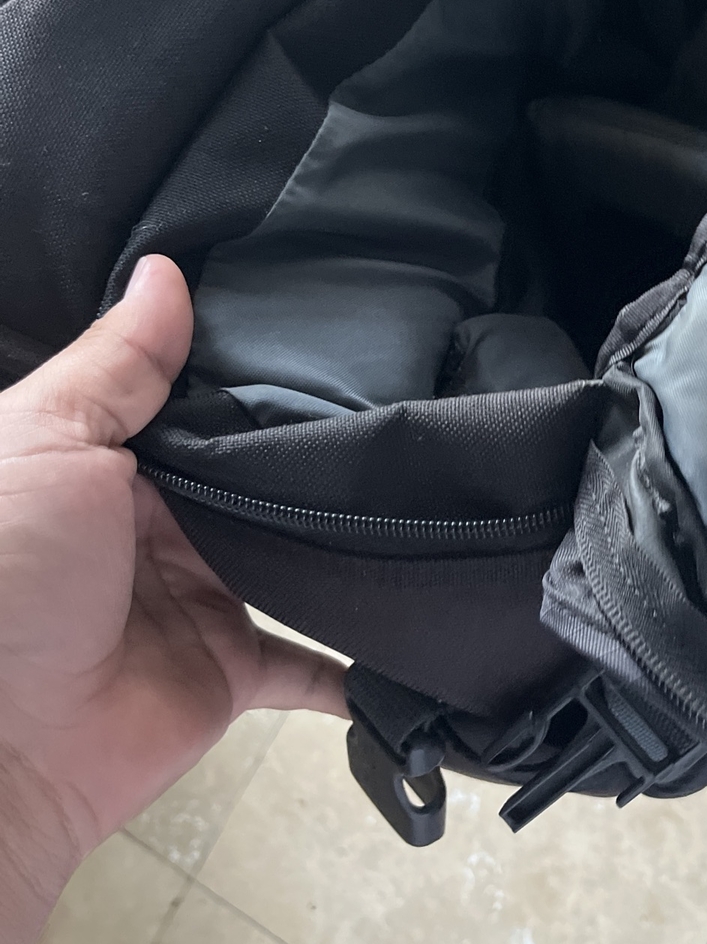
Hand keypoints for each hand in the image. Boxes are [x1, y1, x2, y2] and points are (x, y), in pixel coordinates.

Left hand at [0, 255, 346, 943]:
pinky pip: (309, 666)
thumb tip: (167, 271)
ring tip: (428, 491)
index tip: (336, 326)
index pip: (195, 404)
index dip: (253, 370)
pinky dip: (355, 661)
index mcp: (107, 465)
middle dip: (313, 454)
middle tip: (406, 400)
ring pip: (290, 559)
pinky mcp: (229, 672)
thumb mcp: (44, 439)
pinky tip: (412, 627)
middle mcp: (156, 528)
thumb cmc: (2, 574)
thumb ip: (117, 366)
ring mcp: (197, 601)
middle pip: (253, 478)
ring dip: (341, 541)